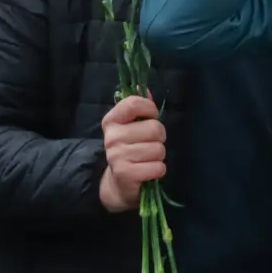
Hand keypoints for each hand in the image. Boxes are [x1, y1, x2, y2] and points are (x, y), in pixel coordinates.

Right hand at [99, 95, 165, 212]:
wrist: (118, 183)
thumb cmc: (130, 150)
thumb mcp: (131, 127)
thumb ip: (139, 108)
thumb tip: (145, 88)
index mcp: (112, 121)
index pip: (134, 103)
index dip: (150, 109)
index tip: (151, 118)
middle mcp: (112, 137)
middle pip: (155, 128)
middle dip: (159, 138)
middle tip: (150, 145)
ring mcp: (117, 156)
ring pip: (158, 149)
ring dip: (158, 156)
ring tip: (147, 159)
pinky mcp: (126, 174)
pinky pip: (158, 167)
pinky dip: (158, 170)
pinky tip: (148, 171)